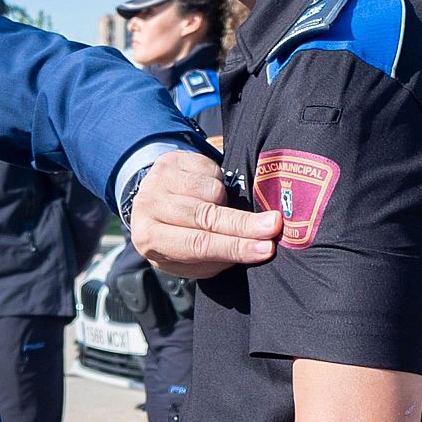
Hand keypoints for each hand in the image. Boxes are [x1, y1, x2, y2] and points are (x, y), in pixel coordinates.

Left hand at [129, 150, 280, 278]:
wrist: (153, 204)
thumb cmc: (177, 237)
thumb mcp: (190, 260)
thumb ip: (217, 257)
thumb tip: (255, 246)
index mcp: (149, 239)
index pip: (198, 245)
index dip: (234, 246)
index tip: (266, 249)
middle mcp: (148, 207)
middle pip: (205, 217)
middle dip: (243, 223)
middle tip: (274, 226)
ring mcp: (157, 180)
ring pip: (211, 190)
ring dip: (226, 201)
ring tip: (219, 208)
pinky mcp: (169, 161)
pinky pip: (209, 170)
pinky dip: (218, 181)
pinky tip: (208, 191)